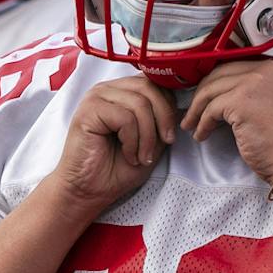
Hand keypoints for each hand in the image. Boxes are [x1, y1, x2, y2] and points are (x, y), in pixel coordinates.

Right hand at [49, 76, 175, 214]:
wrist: (89, 190)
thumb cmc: (116, 168)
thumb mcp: (151, 141)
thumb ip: (162, 120)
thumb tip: (184, 107)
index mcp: (122, 91)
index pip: (154, 83)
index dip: (169, 108)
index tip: (168, 136)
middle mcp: (108, 89)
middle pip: (149, 88)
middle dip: (164, 118)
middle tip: (165, 143)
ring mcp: (96, 97)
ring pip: (140, 104)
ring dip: (148, 136)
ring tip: (142, 156)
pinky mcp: (89, 110)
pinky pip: (125, 118)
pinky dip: (133, 141)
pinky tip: (128, 154)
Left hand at [182, 59, 272, 183]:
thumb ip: (257, 89)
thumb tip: (223, 89)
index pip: (238, 66)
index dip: (218, 82)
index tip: (207, 96)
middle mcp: (269, 69)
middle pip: (222, 73)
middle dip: (203, 93)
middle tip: (194, 110)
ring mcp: (254, 83)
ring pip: (212, 90)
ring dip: (197, 109)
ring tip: (191, 124)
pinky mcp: (241, 100)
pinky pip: (211, 109)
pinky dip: (202, 123)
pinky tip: (202, 135)